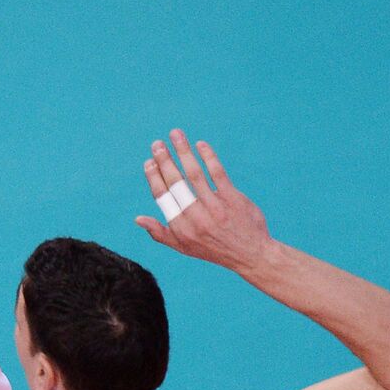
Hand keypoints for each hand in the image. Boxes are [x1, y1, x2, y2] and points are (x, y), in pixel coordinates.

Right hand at [134, 129, 273, 273]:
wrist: (251, 254)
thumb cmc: (214, 248)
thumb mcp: (184, 247)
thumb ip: (160, 233)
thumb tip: (138, 219)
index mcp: (181, 227)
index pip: (162, 197)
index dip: (154, 177)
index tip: (149, 161)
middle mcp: (196, 217)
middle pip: (176, 183)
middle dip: (165, 161)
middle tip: (157, 144)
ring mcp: (215, 207)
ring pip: (195, 174)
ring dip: (183, 152)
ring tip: (175, 134)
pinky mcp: (233, 199)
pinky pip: (218, 174)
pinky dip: (209, 157)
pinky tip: (201, 144)